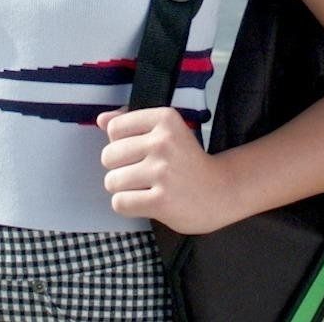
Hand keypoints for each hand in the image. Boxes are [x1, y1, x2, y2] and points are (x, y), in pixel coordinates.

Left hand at [97, 107, 237, 234]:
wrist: (221, 191)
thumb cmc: (187, 161)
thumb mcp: (167, 132)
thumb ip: (132, 122)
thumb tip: (101, 120)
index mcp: (165, 119)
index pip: (114, 128)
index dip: (121, 142)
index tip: (141, 150)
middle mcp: (163, 142)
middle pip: (108, 156)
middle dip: (119, 167)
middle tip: (143, 172)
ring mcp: (162, 172)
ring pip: (112, 181)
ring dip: (123, 188)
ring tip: (145, 187)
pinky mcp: (161, 200)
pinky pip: (120, 202)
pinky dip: (128, 205)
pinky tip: (145, 201)